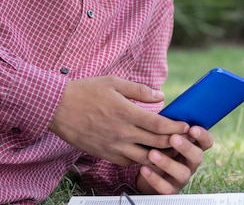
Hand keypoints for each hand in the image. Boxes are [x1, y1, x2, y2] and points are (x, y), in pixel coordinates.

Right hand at [49, 76, 188, 165]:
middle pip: (156, 144)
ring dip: (160, 155)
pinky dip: (142, 159)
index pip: (159, 125)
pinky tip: (148, 153)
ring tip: (171, 150)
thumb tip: (161, 95)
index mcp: (126, 113)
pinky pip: (129, 161)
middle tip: (185, 139)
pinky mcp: (105, 155)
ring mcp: (113, 147)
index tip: (186, 125)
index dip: (176, 127)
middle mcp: (121, 133)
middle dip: (174, 142)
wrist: (57, 108)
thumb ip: (139, 90)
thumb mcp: (114, 83)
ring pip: (145, 158)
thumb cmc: (85, 91)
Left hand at [136, 125, 213, 193]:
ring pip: (182, 173)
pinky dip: (154, 179)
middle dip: (186, 147)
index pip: (206, 142)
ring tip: (152, 153)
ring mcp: (181, 178)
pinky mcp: (170, 190)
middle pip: (197, 156)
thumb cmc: (158, 148)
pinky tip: (144, 168)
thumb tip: (165, 108)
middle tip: (173, 138)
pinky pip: (166, 188)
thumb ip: (169, 126)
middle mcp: (190, 163)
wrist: (147, 173)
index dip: (202, 135)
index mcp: (192, 147)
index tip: (192, 128)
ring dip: (167, 162)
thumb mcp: (165, 136)